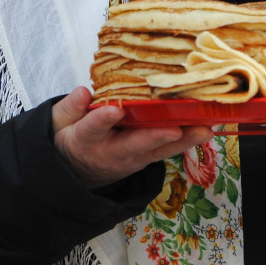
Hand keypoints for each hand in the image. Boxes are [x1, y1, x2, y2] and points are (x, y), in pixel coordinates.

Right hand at [52, 87, 214, 189]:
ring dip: (183, 140)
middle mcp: (112, 152)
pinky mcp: (147, 158)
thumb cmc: (72, 138)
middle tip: (174, 129)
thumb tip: (83, 92)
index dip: (102, 119)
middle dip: (155, 137)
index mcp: (85, 140)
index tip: (113, 109)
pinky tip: (206, 129)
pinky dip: (187, 140)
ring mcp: (132, 158)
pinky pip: (168, 150)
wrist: (79, 172)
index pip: (93, 129)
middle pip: (134, 145)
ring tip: (205, 128)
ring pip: (159, 150)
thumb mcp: (59, 123)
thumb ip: (70, 108)